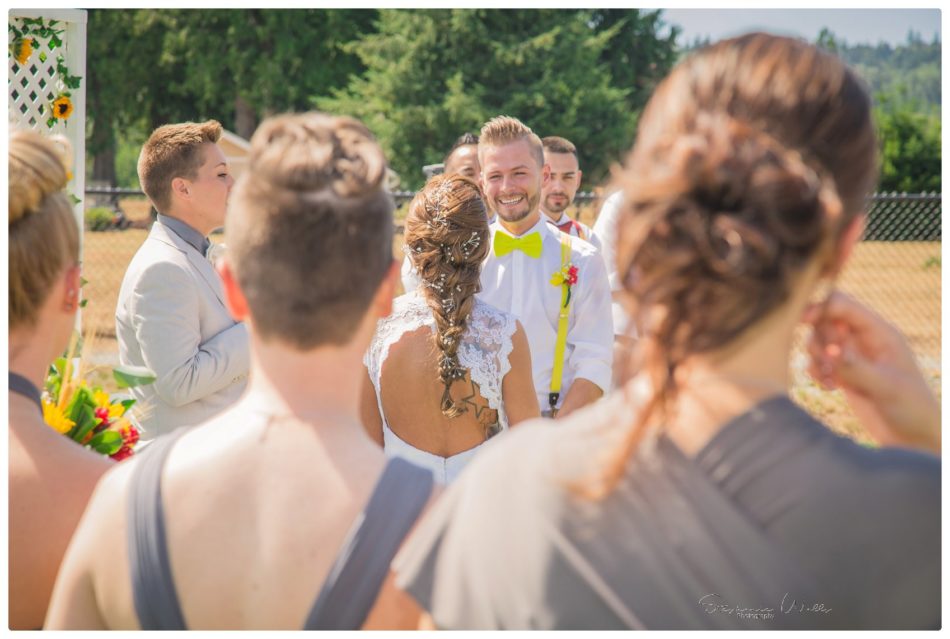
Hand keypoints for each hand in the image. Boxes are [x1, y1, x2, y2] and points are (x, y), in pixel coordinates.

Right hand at [803, 291, 939, 454]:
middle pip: (825, 319)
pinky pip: (818, 363)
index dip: (822, 307)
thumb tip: (829, 350)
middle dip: (818, 338)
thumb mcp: (887, 387)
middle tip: (827, 362)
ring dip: (815, 357)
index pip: (844, 305)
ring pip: (819, 341)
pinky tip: (830, 388)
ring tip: (829, 378)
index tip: (805, 321)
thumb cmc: (912, 409)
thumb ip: (856, 367)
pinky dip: (816, 372)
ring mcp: (853, 357)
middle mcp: (864, 340)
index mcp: (880, 333)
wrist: (914, 438)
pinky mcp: (844, 374)